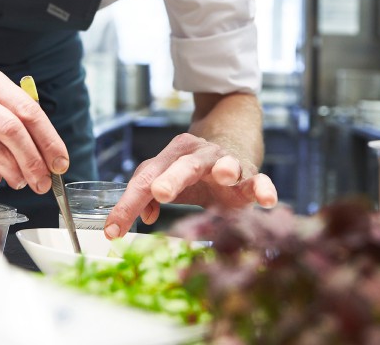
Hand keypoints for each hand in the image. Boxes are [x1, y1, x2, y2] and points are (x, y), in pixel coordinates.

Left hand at [103, 133, 277, 236]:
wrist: (230, 148)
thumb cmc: (192, 172)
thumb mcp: (167, 180)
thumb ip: (148, 196)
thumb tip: (144, 217)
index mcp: (172, 155)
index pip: (146, 179)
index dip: (128, 205)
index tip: (113, 230)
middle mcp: (199, 154)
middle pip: (183, 164)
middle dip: (172, 177)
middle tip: (159, 192)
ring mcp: (227, 162)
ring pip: (225, 163)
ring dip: (225, 169)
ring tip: (224, 175)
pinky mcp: (250, 176)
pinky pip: (258, 180)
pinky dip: (263, 187)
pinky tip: (267, 200)